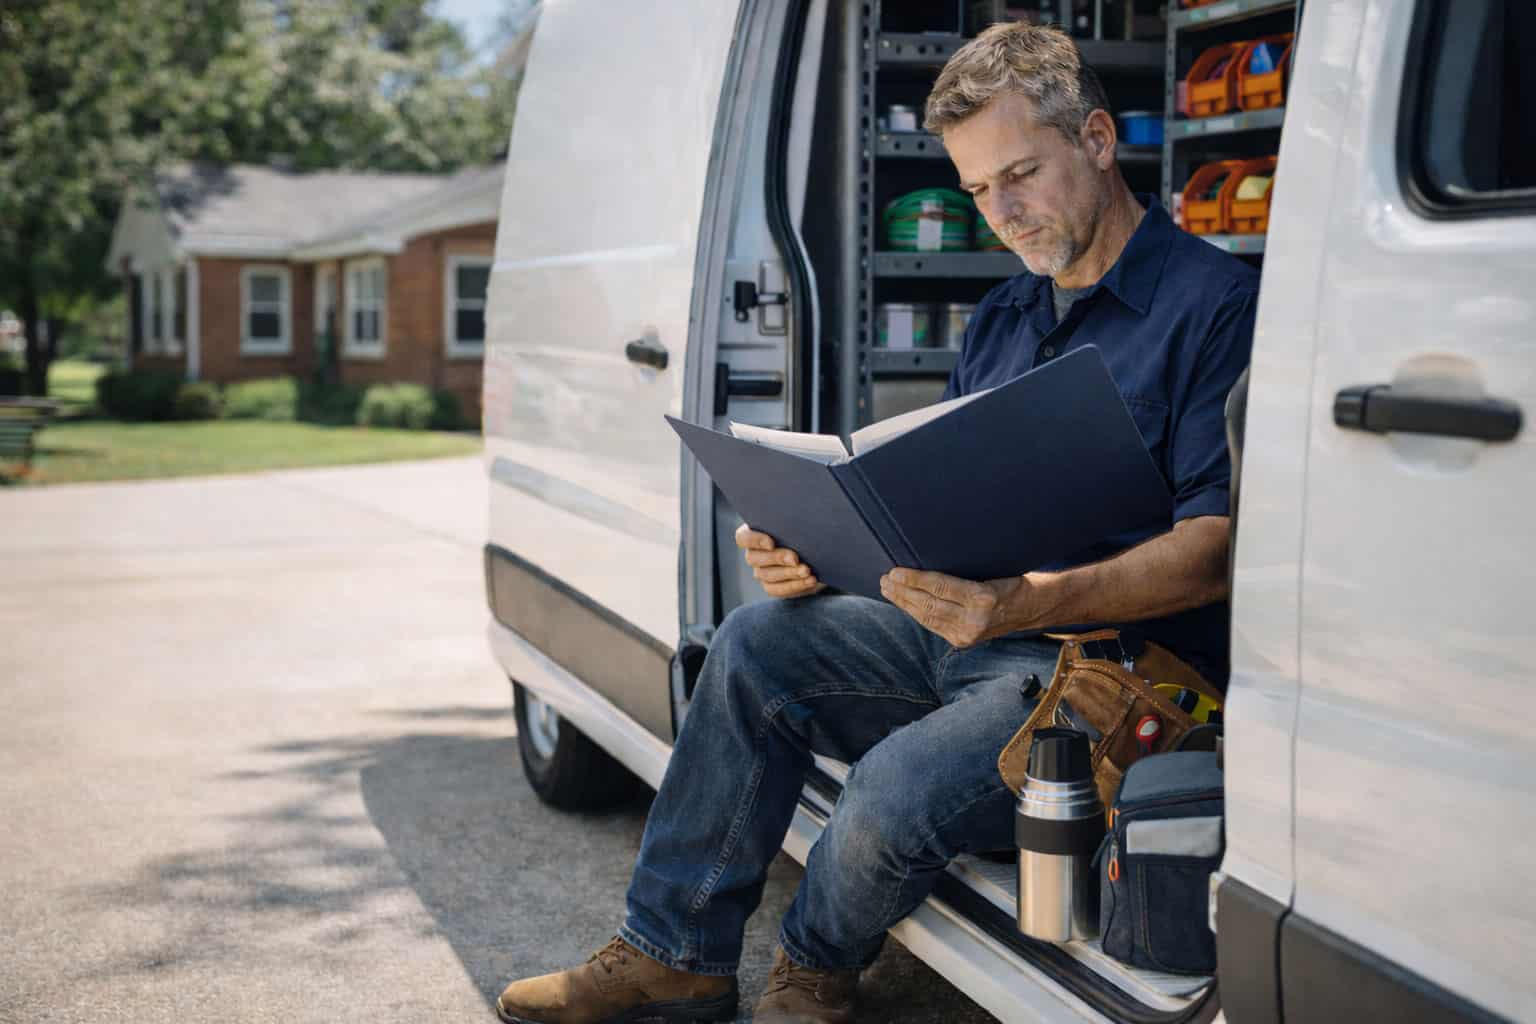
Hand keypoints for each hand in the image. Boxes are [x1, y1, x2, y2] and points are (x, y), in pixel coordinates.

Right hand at [736, 523, 825, 598]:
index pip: (743, 538)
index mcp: (754, 533)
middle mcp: (753, 553)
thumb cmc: (806, 530)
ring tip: (807, 570)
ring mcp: (761, 572)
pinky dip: (796, 585)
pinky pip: (778, 589)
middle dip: (776, 558)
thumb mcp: (800, 523)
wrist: (819, 552)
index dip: (754, 540)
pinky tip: (810, 580)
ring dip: (789, 573)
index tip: (771, 543)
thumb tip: (799, 519)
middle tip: (795, 558)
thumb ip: (793, 521)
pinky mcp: (772, 586)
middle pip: (753, 558)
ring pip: (766, 575)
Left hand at [880, 568, 1028, 647]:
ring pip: (928, 618)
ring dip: (904, 603)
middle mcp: (975, 619)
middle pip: (929, 605)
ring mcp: (969, 634)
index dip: (914, 579)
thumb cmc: (1010, 580)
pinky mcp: (963, 642)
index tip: (895, 571)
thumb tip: (924, 564)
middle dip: (903, 592)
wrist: (1031, 607)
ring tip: (888, 590)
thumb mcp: (991, 569)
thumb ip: (961, 573)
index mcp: (984, 597)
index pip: (940, 587)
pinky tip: (904, 604)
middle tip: (885, 579)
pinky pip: (933, 626)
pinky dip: (916, 614)